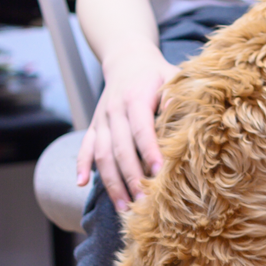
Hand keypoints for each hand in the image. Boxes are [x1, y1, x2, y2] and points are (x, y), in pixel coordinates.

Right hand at [76, 40, 174, 211]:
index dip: (149, 152)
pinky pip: (85, 147)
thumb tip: (184, 119)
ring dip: (111, 182)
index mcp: (134, 98)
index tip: (158, 175)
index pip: (141, 129)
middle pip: (119, 148)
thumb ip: (176, 97)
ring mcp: (101, 119)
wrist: (127, 58)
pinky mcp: (94, 126)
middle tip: (143, 203)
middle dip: (130, 177)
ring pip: (102, 154)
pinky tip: (82, 184)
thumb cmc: (156, 73)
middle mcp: (113, 110)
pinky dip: (82, 165)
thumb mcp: (172, 77)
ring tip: (123, 207)